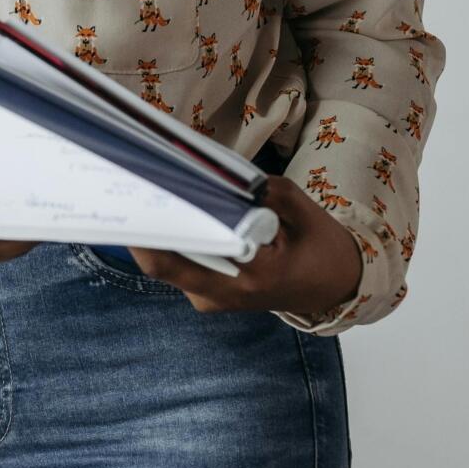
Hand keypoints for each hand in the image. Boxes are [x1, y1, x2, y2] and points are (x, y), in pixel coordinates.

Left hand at [128, 174, 364, 319]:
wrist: (336, 287)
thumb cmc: (322, 249)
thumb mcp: (304, 212)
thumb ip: (267, 191)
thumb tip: (219, 169)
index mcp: (249, 278)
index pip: (178, 260)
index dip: (149, 228)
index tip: (135, 193)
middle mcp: (222, 295)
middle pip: (162, 264)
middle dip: (146, 222)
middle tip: (132, 181)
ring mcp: (211, 298)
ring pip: (168, 264)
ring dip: (158, 228)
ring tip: (146, 188)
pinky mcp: (208, 292)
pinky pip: (180, 264)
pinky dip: (173, 237)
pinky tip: (170, 208)